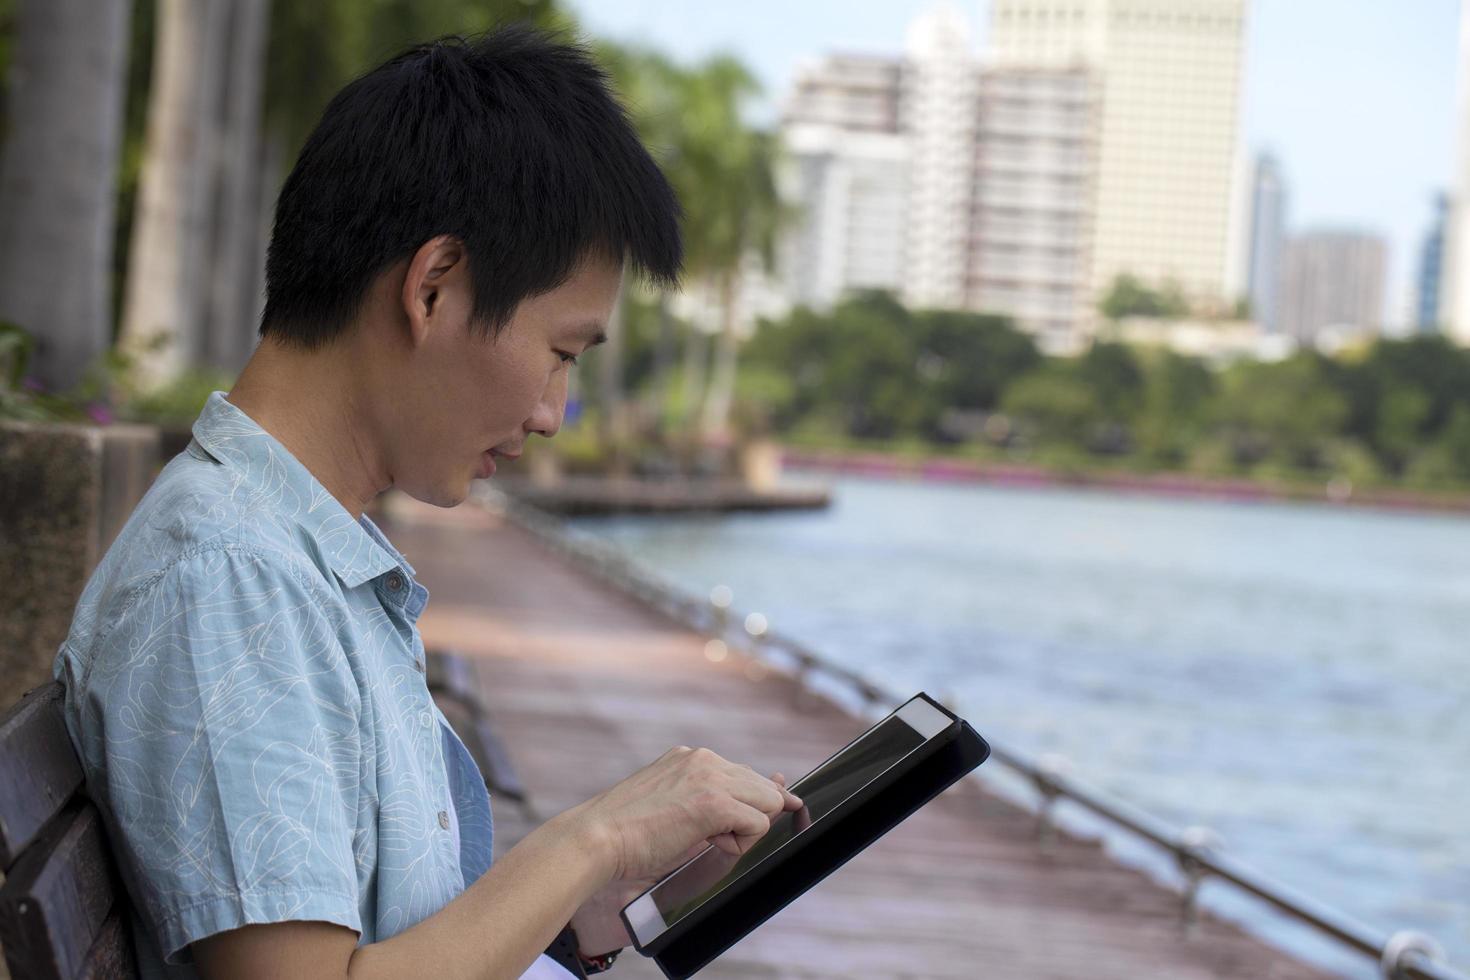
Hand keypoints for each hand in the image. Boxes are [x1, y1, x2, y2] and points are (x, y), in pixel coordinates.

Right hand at [568, 773, 800, 954]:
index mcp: (689, 757)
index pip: (743, 774)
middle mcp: (703, 759)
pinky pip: (759, 824)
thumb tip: (743, 804)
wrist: (596, 838)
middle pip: (763, 786)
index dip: (748, 803)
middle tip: (717, 839)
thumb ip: (703, 798)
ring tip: (709, 841)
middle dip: (752, 817)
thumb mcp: (668, 804)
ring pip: (768, 800)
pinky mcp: (715, 803)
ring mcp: (711, 777)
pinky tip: (710, 844)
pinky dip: (741, 843)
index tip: (740, 825)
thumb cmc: (625, 832)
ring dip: (746, 829)